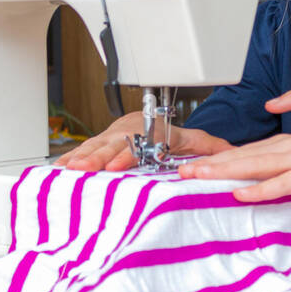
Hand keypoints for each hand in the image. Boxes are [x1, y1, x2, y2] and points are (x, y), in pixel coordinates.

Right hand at [54, 111, 232, 171]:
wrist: (157, 121)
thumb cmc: (177, 136)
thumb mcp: (199, 141)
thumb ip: (213, 149)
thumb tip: (231, 156)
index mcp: (153, 133)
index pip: (140, 144)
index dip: (127, 154)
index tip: (116, 165)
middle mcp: (131, 132)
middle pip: (112, 145)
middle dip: (97, 157)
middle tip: (83, 169)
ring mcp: (114, 136)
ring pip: (96, 146)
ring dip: (81, 158)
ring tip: (67, 169)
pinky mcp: (102, 142)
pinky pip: (85, 149)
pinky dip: (71, 157)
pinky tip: (59, 168)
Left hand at [177, 134, 290, 205]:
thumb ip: (281, 174)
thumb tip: (253, 186)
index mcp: (283, 146)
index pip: (241, 154)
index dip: (213, 160)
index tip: (187, 167)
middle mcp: (288, 147)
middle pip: (241, 156)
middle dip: (210, 164)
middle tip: (180, 171)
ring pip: (257, 165)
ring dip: (226, 171)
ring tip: (199, 176)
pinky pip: (286, 182)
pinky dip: (263, 188)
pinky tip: (243, 193)